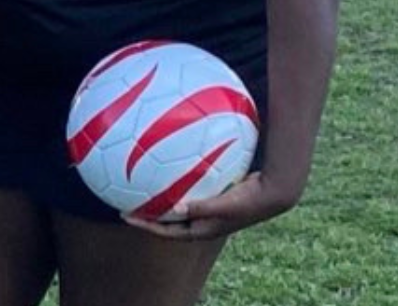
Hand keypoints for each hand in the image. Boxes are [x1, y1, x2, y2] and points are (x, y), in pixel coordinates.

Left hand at [123, 172, 299, 240]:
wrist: (271, 193)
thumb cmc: (247, 201)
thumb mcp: (223, 206)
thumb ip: (201, 208)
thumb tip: (175, 209)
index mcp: (202, 229)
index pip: (168, 232)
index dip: (147, 226)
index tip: (126, 216)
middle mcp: (202, 221)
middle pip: (168, 221)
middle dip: (148, 214)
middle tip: (126, 201)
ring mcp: (206, 209)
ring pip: (177, 205)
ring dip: (160, 198)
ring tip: (140, 184)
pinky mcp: (212, 196)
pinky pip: (187, 191)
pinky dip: (175, 184)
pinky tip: (165, 166)